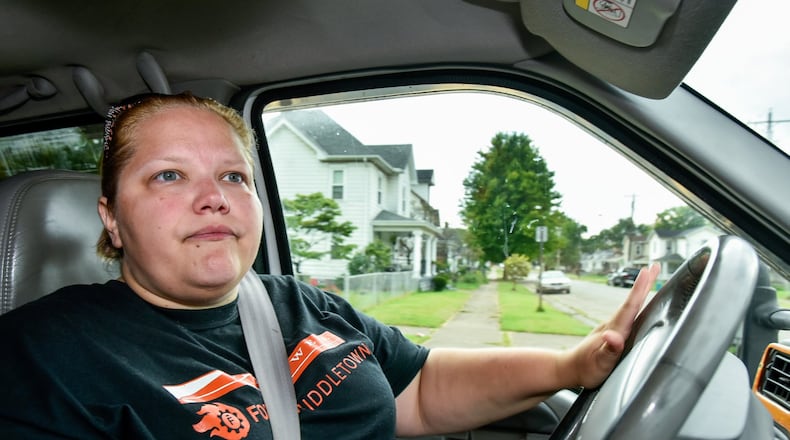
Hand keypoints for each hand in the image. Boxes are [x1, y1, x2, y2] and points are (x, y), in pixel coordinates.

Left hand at [561, 264, 659, 388]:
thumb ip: (608, 350)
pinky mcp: (613, 332)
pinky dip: (636, 304)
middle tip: (655, 266)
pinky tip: (640, 304)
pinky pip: (628, 314)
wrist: (570, 369)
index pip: (630, 307)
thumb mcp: (600, 364)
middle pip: (632, 302)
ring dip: (641, 292)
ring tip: (650, 278)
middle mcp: (614, 325)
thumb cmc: (587, 369)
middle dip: (644, 284)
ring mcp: (613, 327)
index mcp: (614, 330)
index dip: (640, 290)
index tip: (648, 272)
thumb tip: (612, 336)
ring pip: (631, 307)